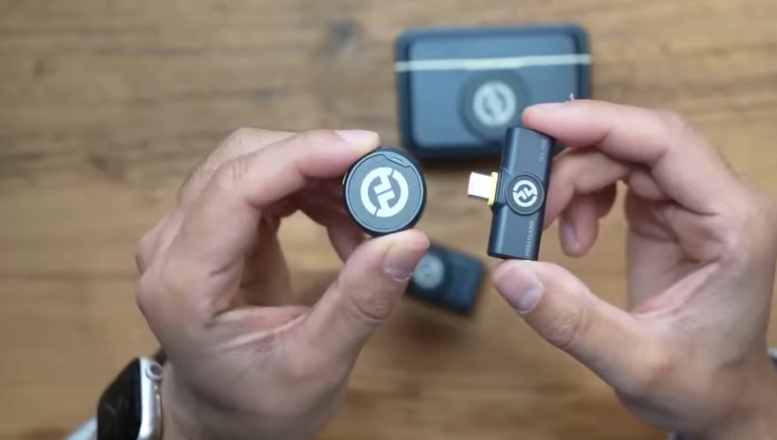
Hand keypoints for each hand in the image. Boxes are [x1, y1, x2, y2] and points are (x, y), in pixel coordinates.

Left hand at [133, 129, 429, 439]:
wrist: (221, 413)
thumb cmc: (256, 403)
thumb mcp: (316, 366)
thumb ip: (360, 303)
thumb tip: (409, 239)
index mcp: (183, 285)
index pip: (236, 188)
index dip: (303, 156)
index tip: (366, 148)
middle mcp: (172, 246)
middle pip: (243, 161)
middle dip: (319, 162)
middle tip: (382, 189)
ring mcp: (187, 231)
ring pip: (255, 162)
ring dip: (321, 177)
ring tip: (368, 223)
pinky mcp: (212, 227)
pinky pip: (264, 182)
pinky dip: (312, 191)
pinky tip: (344, 222)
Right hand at [493, 100, 776, 438]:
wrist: (719, 400)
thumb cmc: (703, 384)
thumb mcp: (636, 363)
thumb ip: (572, 320)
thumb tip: (512, 274)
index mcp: (734, 225)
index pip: (665, 141)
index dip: (599, 123)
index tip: (540, 123)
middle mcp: (718, 203)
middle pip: (634, 143)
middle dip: (571, 163)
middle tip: (527, 203)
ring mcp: (692, 205)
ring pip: (620, 156)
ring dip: (572, 183)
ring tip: (553, 234)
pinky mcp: (666, 213)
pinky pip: (615, 177)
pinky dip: (579, 196)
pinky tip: (573, 236)